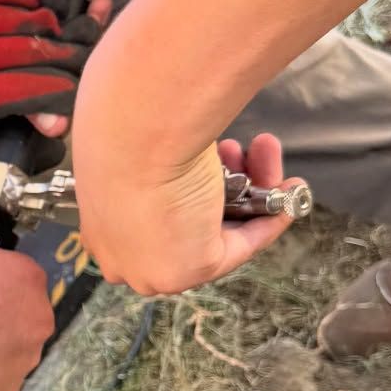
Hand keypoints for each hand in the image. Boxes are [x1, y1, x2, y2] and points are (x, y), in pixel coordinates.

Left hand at [0, 0, 109, 158]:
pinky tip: (37, 10)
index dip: (56, 89)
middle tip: (78, 58)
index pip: (22, 90)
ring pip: (16, 18)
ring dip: (46, 26)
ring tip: (60, 35)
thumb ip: (6, 136)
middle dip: (59, 56)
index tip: (77, 90)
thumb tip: (59, 127)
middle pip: (24, 51)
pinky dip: (24, 1)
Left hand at [72, 110, 303, 295]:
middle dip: (230, 183)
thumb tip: (188, 142)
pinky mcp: (186, 269)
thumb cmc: (129, 121)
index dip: (199, 188)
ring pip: (217, 229)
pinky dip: (270, 216)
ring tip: (265, 147)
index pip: (157, 219)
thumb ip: (161, 152)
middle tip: (243, 149)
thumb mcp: (139, 136)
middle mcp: (122, 250)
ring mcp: (151, 266)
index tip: (223, 159)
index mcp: (100, 222)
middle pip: (191, 223)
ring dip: (253, 186)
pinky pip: (239, 246)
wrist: (135, 131)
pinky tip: (289, 187)